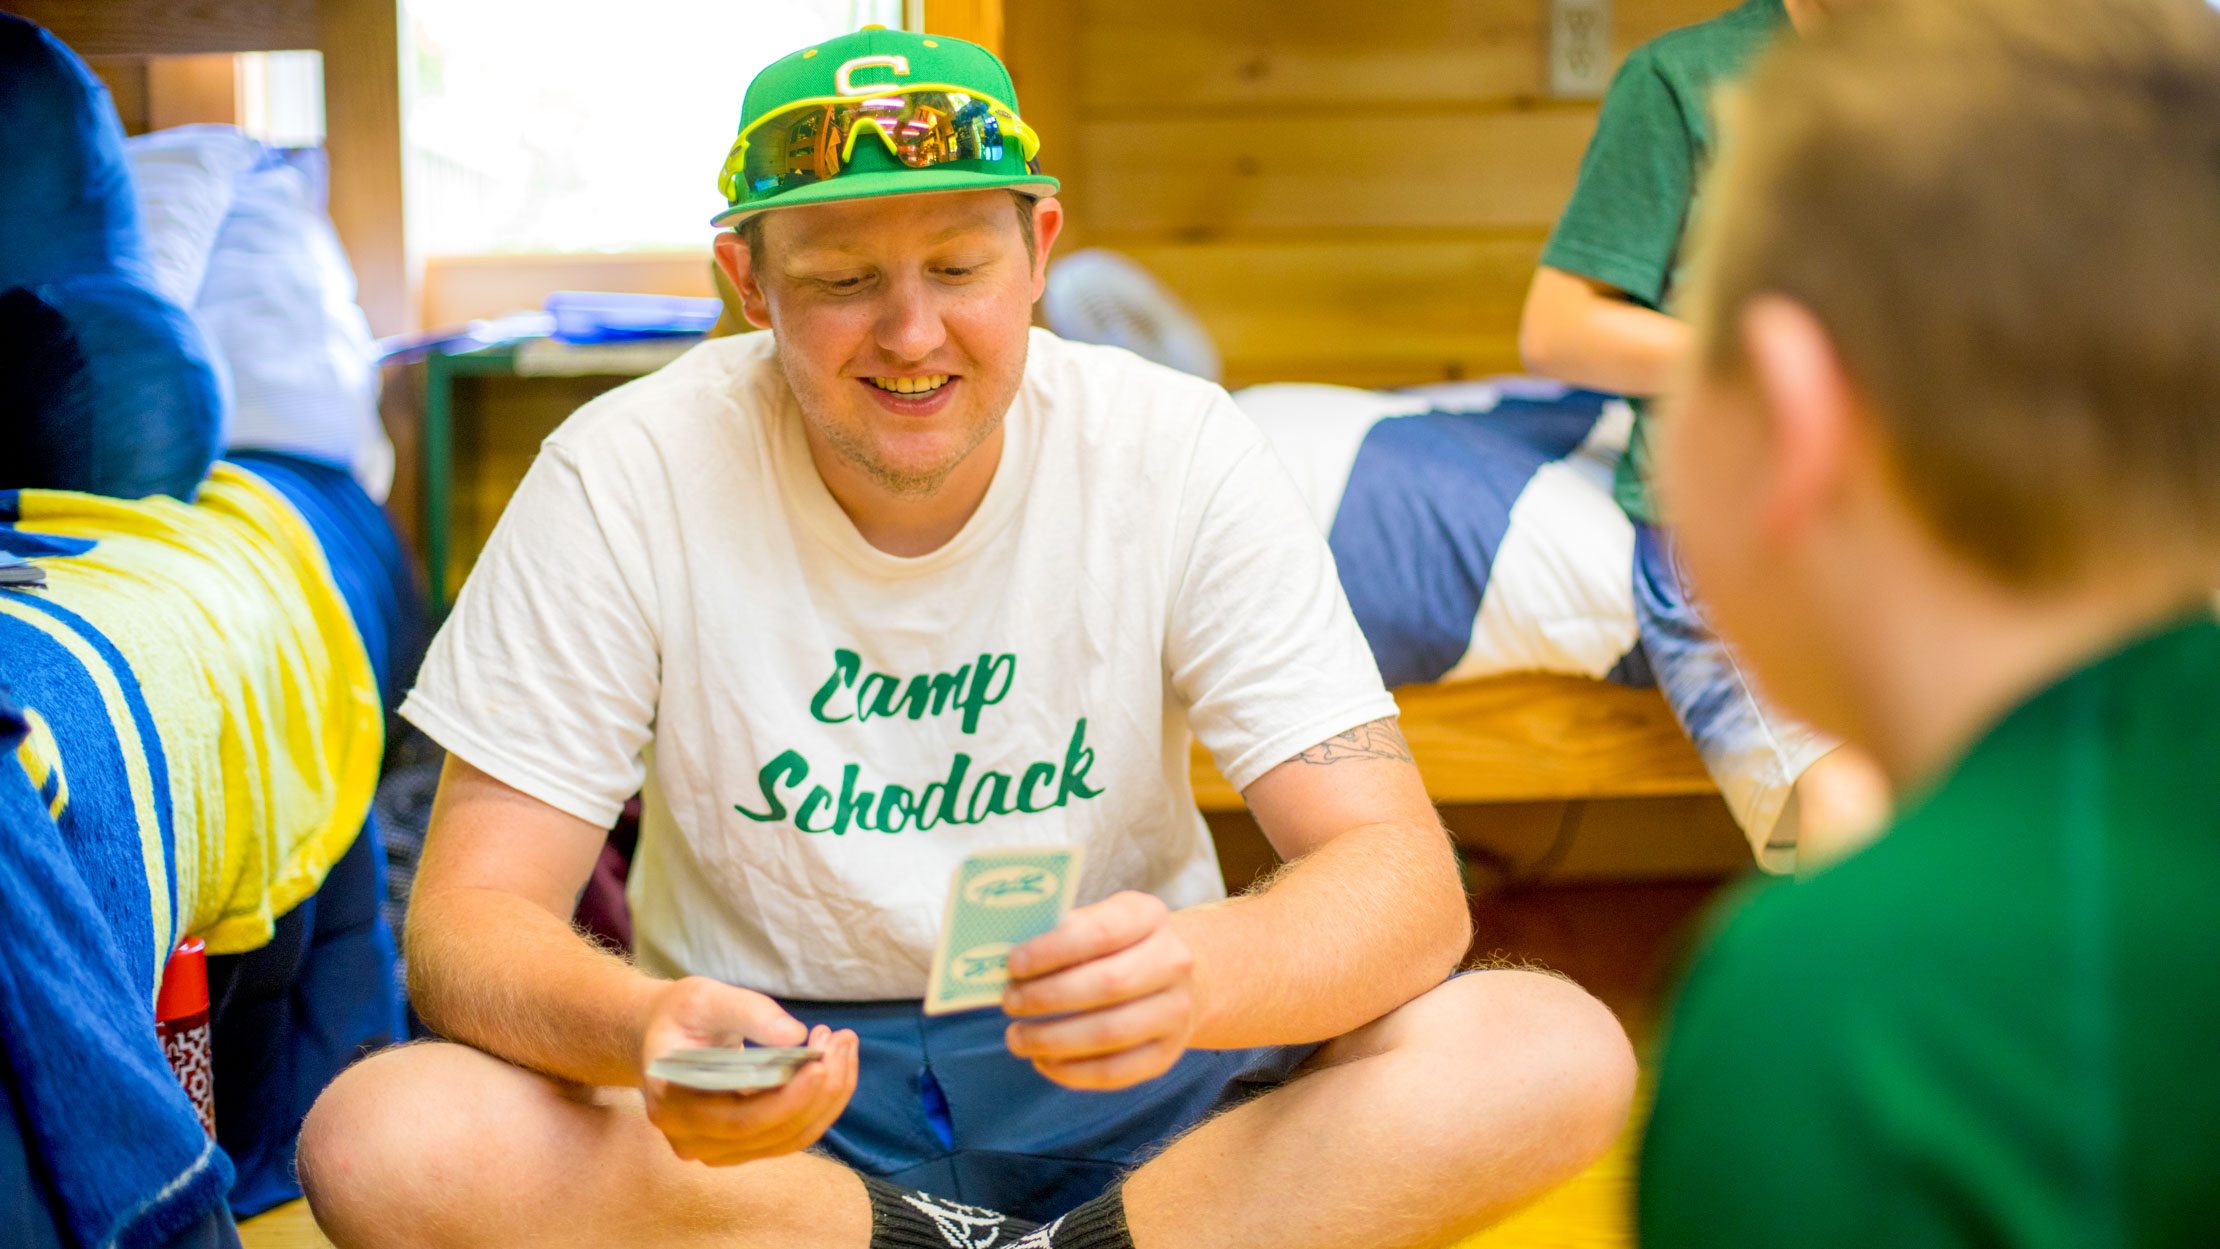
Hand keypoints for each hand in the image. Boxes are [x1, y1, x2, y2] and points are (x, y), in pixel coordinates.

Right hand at [639, 976, 858, 1165]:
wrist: (665, 1035)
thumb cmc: (681, 1014)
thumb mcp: (704, 998)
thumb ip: (747, 1011)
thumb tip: (795, 1036)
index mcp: (672, 1105)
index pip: (740, 1120)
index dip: (788, 1099)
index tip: (822, 1062)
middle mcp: (691, 1140)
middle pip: (772, 1132)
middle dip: (819, 1090)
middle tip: (841, 1040)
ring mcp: (716, 1149)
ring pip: (790, 1138)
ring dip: (828, 1096)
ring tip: (842, 1045)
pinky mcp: (741, 1146)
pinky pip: (791, 1133)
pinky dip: (821, 1102)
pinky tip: (833, 1063)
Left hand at [1002, 891, 1197, 1089]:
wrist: (1170, 978)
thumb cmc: (1113, 947)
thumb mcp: (1093, 922)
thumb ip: (1057, 935)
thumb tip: (1001, 959)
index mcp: (1149, 916)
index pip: (1102, 932)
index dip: (1053, 950)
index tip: (1013, 964)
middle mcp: (1173, 961)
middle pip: (1108, 985)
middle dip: (1048, 997)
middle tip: (1008, 1003)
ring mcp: (1176, 1011)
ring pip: (1110, 1033)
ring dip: (1053, 1040)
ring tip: (1017, 1038)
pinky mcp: (1166, 1053)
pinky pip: (1116, 1071)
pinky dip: (1071, 1072)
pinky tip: (1043, 1061)